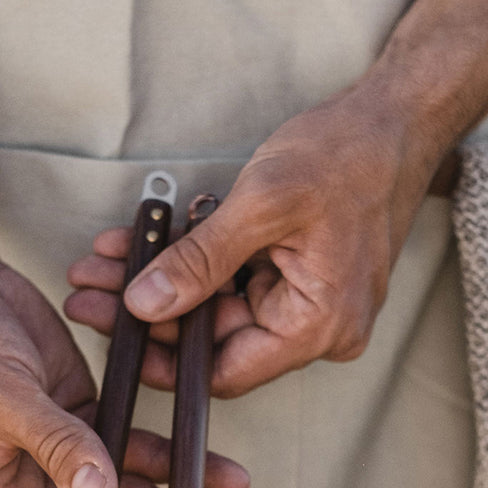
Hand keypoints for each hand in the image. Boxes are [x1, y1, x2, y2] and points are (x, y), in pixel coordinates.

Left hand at [65, 84, 445, 397]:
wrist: (397, 116)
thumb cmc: (349, 153)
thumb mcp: (263, 204)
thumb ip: (200, 262)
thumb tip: (145, 306)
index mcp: (318, 326)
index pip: (225, 371)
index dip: (165, 357)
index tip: (114, 333)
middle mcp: (317, 328)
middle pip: (215, 340)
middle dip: (149, 310)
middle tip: (90, 287)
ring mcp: (307, 303)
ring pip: (217, 309)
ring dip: (162, 282)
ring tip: (106, 259)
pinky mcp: (295, 278)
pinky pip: (232, 283)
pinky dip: (192, 262)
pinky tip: (146, 241)